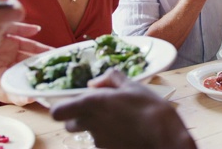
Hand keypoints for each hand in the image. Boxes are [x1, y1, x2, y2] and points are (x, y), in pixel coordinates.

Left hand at [51, 70, 194, 148]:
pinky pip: (102, 143)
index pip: (58, 112)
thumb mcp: (132, 85)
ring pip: (87, 134)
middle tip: (97, 110)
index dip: (62, 108)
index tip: (74, 102)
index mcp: (91, 103)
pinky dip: (109, 137)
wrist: (163, 136)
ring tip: (118, 120)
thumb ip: (110, 78)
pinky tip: (126, 130)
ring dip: (95, 127)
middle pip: (69, 125)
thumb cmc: (148, 106)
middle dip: (78, 118)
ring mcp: (99, 140)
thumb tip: (94, 83)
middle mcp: (90, 123)